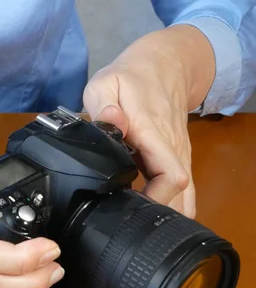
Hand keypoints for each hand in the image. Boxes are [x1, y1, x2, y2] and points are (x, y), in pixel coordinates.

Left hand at [83, 25, 215, 218]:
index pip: (170, 177)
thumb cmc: (131, 76)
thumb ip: (102, 103)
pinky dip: (172, 202)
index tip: (131, 208)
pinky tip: (155, 212)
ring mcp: (178, 152)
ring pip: (185, 194)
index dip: (155, 199)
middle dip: (158, 214)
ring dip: (167, 211)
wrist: (165, 64)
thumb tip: (111, 122)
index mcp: (153, 132)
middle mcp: (171, 147)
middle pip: (179, 195)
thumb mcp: (105, 82)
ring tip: (139, 223)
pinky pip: (182, 186)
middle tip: (129, 222)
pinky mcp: (177, 155)